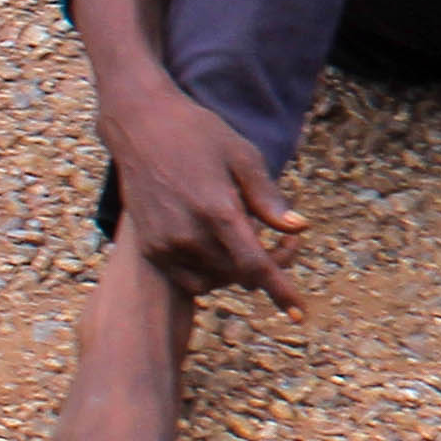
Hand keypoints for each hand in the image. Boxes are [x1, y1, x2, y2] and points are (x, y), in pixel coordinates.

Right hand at [105, 74, 307, 311]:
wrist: (141, 126)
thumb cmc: (198, 134)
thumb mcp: (243, 157)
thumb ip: (268, 198)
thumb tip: (297, 228)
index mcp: (218, 211)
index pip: (255, 266)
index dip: (281, 291)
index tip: (299, 313)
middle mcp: (188, 234)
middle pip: (238, 276)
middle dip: (266, 267)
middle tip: (283, 242)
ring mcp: (165, 244)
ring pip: (214, 281)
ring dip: (237, 271)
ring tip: (247, 239)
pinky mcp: (150, 248)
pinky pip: (188, 278)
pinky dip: (209, 272)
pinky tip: (219, 245)